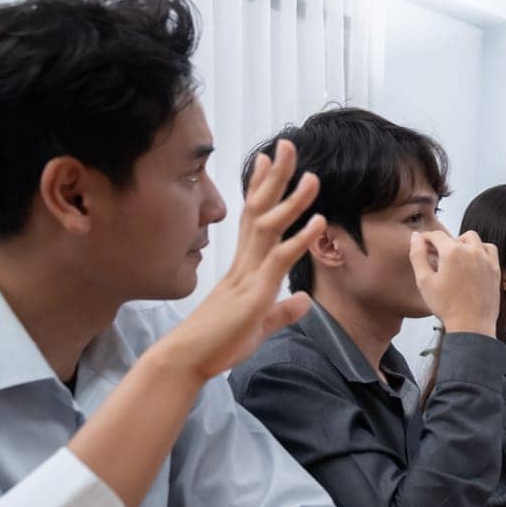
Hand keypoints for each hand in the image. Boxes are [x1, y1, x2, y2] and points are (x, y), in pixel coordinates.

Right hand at [151, 140, 325, 380]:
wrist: (189, 361)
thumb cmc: (219, 343)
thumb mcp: (260, 324)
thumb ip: (282, 310)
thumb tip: (303, 300)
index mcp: (244, 267)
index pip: (253, 217)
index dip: (262, 188)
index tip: (270, 160)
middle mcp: (244, 263)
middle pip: (259, 210)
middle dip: (275, 177)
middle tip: (287, 145)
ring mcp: (248, 274)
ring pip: (269, 226)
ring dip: (293, 200)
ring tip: (313, 176)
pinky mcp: (254, 292)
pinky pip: (279, 259)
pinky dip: (299, 238)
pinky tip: (317, 221)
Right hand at [408, 229, 500, 335]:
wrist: (471, 325)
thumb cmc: (447, 306)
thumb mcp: (424, 281)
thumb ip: (417, 255)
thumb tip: (416, 237)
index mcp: (452, 252)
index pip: (436, 235)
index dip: (426, 238)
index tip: (423, 244)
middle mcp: (471, 251)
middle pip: (454, 237)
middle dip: (443, 243)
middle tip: (436, 256)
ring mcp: (486, 259)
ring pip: (472, 239)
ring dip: (462, 243)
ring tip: (454, 258)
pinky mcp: (495, 268)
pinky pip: (488, 249)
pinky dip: (480, 249)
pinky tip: (472, 260)